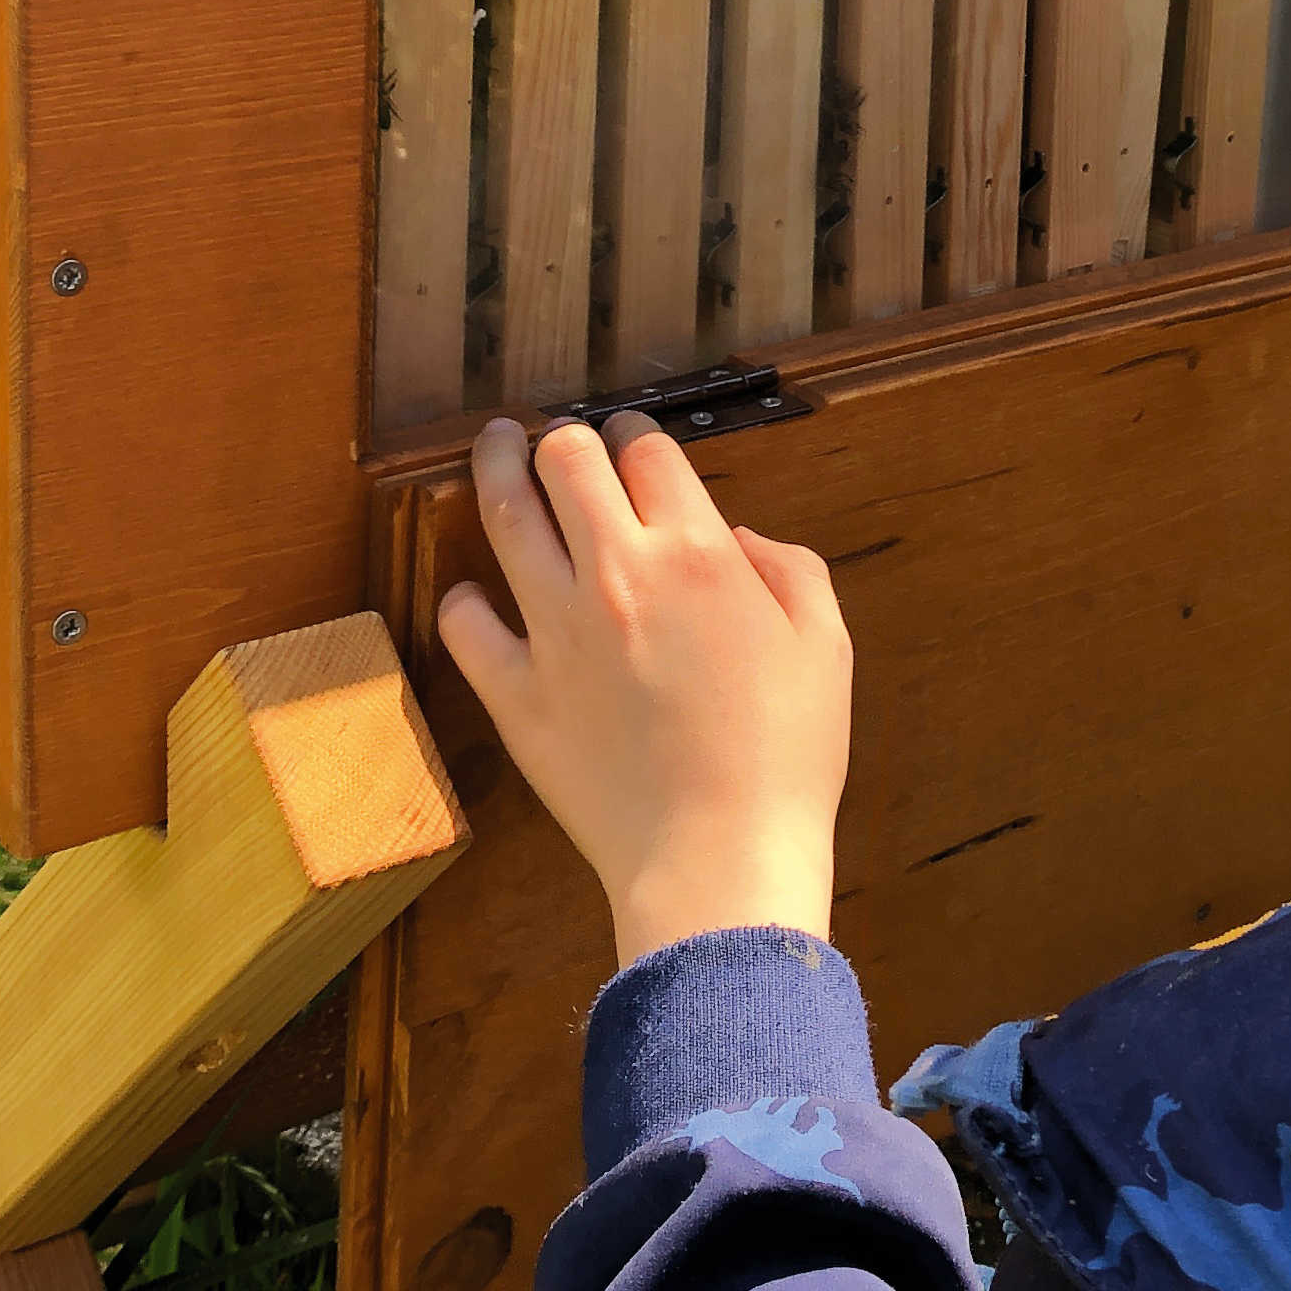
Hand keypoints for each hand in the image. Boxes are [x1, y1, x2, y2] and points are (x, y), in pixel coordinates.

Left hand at [435, 413, 852, 965]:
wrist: (719, 857)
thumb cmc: (785, 757)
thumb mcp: (825, 646)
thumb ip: (790, 569)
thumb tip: (740, 539)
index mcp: (698, 554)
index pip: (648, 451)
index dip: (637, 433)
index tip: (631, 439)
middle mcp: (618, 573)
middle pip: (566, 459)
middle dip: (560, 436)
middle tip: (553, 437)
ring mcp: (555, 631)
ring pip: (503, 514)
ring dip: (494, 468)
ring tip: (490, 450)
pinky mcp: (515, 694)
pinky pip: (465, 623)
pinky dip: (465, 599)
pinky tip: (474, 594)